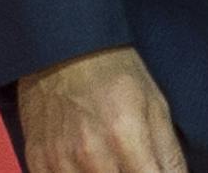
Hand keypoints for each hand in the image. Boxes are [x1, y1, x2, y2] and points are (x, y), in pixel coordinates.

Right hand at [18, 44, 187, 172]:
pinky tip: (84, 163)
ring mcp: (60, 162)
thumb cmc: (114, 73)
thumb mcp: (155, 104)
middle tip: (131, 161)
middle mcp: (92, 155)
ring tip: (109, 158)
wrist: (62, 47)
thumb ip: (169, 155)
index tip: (152, 171)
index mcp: (126, 137)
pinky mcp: (38, 164)